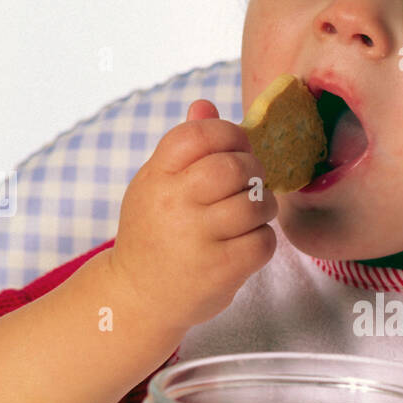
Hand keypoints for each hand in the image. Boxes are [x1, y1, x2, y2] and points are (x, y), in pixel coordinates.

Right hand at [107, 99, 276, 333]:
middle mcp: (174, 205)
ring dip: (264, 205)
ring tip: (253, 213)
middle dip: (252, 170)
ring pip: (255, 204)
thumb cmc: (154, 234)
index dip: (229, 134)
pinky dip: (263, 239)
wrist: (138, 296)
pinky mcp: (220, 270)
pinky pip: (263, 241)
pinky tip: (248, 242)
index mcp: (157, 177)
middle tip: (250, 182)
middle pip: (232, 166)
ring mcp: (197, 239)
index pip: (199, 135)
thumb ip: (183, 148)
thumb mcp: (156, 185)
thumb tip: (206, 106)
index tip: (238, 147)